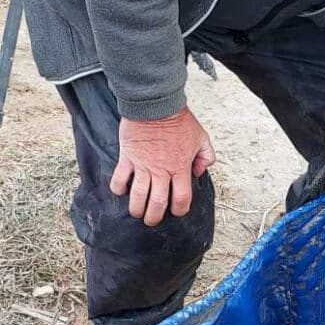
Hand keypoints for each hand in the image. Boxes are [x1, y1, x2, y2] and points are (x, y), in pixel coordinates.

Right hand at [110, 108, 215, 226]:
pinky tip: (120, 191)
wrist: (155, 104)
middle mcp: (161, 170)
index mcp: (180, 167)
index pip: (181, 199)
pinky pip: (119, 178)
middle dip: (154, 217)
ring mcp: (143, 165)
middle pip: (157, 203)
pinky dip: (118, 188)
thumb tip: (199, 173)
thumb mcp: (201, 137)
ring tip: (136, 212)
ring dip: (136, 208)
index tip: (176, 211)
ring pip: (137, 196)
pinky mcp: (128, 157)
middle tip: (152, 220)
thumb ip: (206, 157)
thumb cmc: (178, 120)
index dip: (179, 210)